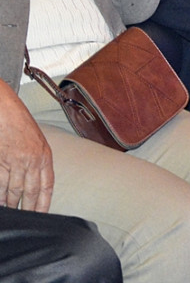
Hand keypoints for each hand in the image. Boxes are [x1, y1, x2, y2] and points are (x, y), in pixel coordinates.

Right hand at [0, 83, 52, 211]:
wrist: (2, 107)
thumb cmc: (17, 121)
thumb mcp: (34, 139)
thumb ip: (35, 159)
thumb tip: (32, 178)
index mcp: (44, 154)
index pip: (46, 184)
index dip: (44, 202)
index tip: (42, 215)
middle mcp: (31, 160)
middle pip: (30, 192)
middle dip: (27, 208)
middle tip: (25, 221)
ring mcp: (14, 161)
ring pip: (12, 190)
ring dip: (9, 204)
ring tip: (9, 214)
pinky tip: (0, 203)